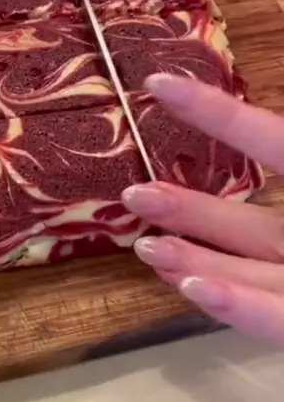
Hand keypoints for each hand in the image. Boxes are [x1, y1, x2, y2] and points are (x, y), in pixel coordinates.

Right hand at [122, 74, 283, 345]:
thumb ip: (281, 140)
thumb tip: (271, 120)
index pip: (266, 139)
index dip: (213, 113)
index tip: (157, 83)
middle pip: (241, 223)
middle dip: (185, 209)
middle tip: (132, 193)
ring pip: (244, 272)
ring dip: (191, 258)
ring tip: (144, 247)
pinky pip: (275, 318)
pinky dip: (237, 306)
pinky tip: (192, 285)